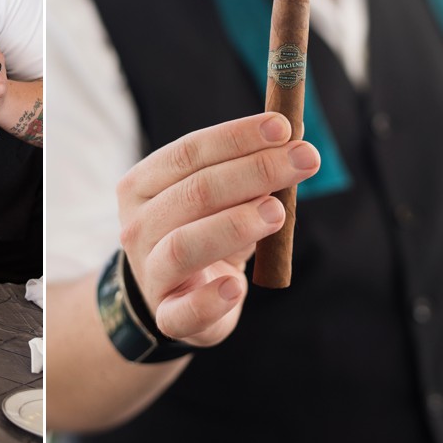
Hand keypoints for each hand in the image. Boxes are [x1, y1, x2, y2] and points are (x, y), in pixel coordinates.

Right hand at [118, 112, 319, 347]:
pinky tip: (237, 287)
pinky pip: (184, 312)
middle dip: (255, 171)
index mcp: (142, 185)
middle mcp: (138, 225)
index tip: (283, 126)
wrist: (173, 294)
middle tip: (305, 160)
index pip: (188, 152)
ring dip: (234, 225)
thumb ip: (246, 169)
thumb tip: (292, 133)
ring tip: (277, 211)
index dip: (237, 137)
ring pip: (185, 245)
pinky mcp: (167, 315)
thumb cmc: (201, 231)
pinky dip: (210, 300)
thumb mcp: (216, 197)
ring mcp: (149, 272)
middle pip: (195, 192)